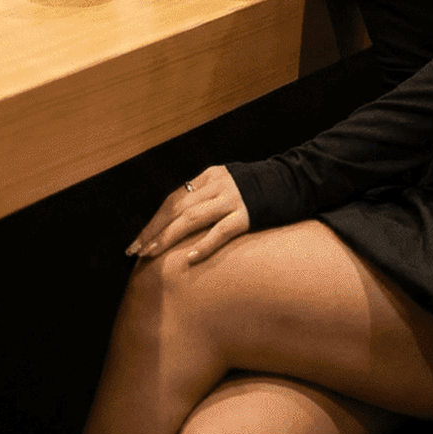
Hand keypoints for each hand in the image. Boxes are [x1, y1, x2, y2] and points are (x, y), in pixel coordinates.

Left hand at [125, 165, 250, 264]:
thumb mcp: (229, 184)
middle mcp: (217, 185)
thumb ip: (209, 196)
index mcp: (210, 176)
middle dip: (154, 230)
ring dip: (168, 236)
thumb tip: (184, 219)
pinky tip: (190, 258)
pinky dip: (204, 244)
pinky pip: (222, 230)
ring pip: (192, 217)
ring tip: (152, 253)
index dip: (155, 220)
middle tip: (136, 251)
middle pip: (177, 208)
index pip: (174, 199)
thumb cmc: (260, 188)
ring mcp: (233, 199)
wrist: (296, 180)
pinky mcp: (248, 214)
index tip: (139, 240)